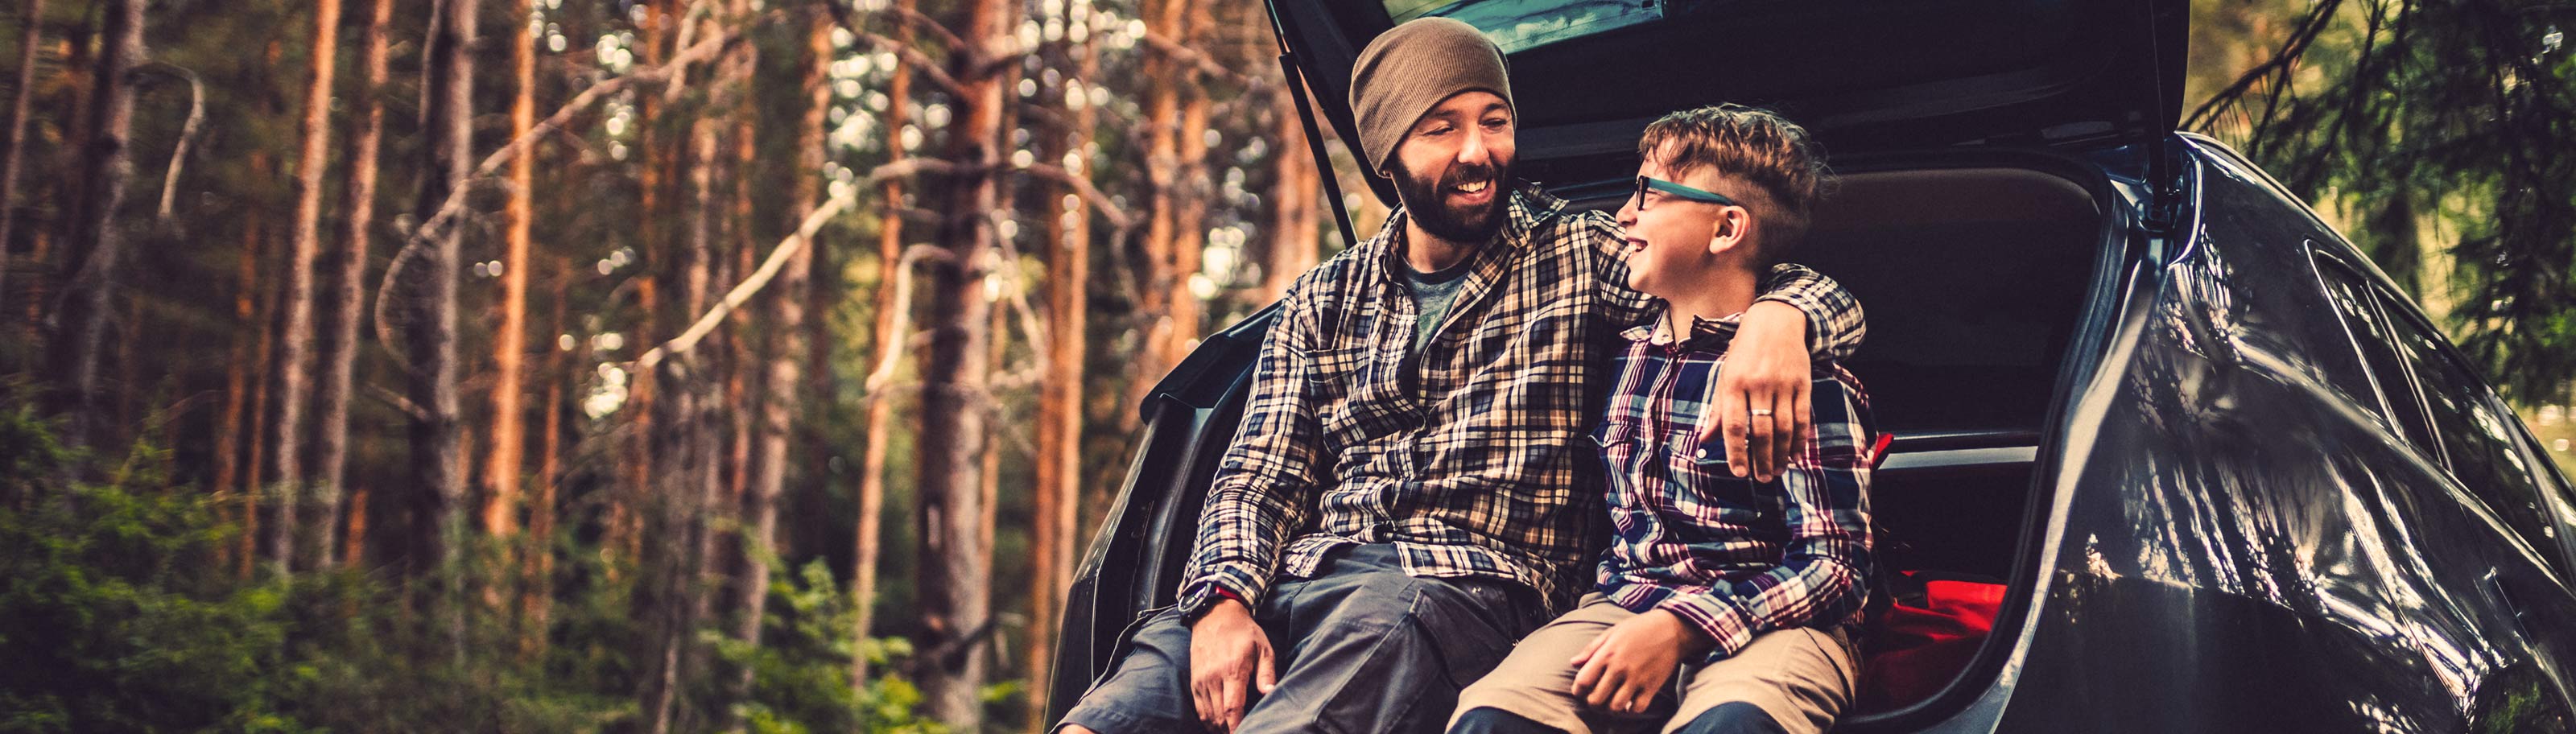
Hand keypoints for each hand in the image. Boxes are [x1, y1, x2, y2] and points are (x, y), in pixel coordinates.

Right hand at [1189, 598, 1276, 732]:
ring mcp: (1201, 680)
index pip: (1232, 708)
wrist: (1215, 615)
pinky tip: (1219, 725)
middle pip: (1219, 716)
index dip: (1237, 727)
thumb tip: (1269, 693)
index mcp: (1233, 670)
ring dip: (1219, 728)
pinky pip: (1199, 708)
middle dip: (1229, 731)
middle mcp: (1213, 677)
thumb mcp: (1263, 647)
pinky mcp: (1194, 680)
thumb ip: (1267, 672)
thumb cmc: (1244, 632)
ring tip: (1232, 731)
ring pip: (1208, 715)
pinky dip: (1208, 720)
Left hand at [1569, 610, 1709, 714]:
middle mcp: (1620, 668)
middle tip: (1596, 698)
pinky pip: (1637, 708)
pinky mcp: (1652, 686)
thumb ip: (1591, 649)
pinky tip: (1629, 703)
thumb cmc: (1639, 628)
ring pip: (1615, 707)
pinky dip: (1631, 710)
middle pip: (1596, 699)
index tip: (1580, 691)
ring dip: (1610, 708)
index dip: (1578, 690)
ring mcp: (1637, 679)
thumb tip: (1573, 663)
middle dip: (1592, 702)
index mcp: (1607, 654)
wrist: (1672, 629)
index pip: (1583, 681)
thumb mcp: (1612, 632)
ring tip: (1611, 702)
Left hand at [1699, 300, 1812, 481]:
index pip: (1733, 424)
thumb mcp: (1726, 376)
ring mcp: (1783, 383)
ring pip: (1784, 427)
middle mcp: (1758, 384)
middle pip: (1761, 430)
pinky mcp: (1802, 383)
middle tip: (1761, 478)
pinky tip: (1795, 455)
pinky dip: (1800, 439)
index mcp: (1734, 383)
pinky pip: (1803, 417)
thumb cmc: (1744, 353)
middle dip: (1761, 459)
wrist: (1775, 321)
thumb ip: (1718, 409)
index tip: (1739, 472)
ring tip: (1776, 471)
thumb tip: (1705, 439)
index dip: (1736, 451)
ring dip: (1780, 454)